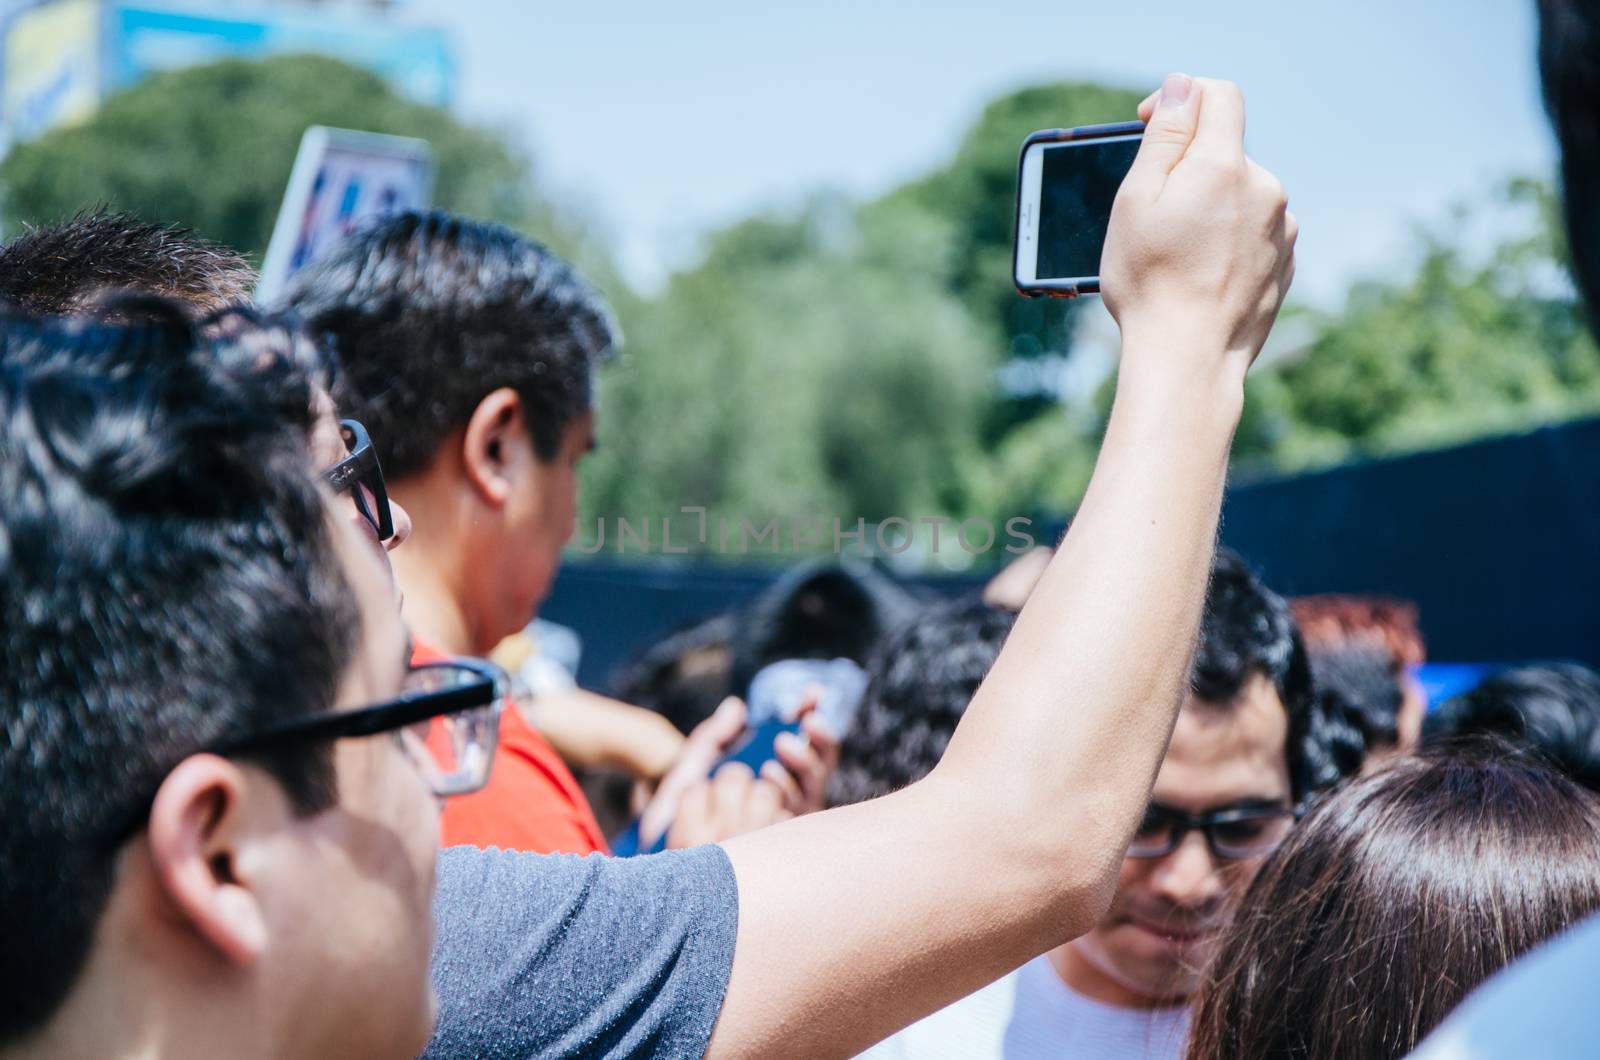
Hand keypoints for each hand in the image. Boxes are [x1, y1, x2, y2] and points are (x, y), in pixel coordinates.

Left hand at [640, 692, 841, 848]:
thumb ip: (714, 736)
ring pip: (812, 786)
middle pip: (821, 761)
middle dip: (819, 738)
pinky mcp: (782, 842)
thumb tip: (738, 707)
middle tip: (804, 721)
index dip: (813, 713)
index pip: (806, 738)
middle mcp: (789, 795)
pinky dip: (786, 789)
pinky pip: (797, 814)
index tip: (813, 693)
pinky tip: (768, 775)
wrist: (663, 852)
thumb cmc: (682, 812)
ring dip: (801, 761)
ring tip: (779, 748)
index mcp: (775, 771)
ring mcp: (788, 819)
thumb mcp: (693, 767)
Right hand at [1101, 74, 1296, 384]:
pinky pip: (1254, 229)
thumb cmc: (1150, 283)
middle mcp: (1265, 188)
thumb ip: (1165, 136)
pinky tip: (1201, 271)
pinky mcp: (1286, 261)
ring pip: (1240, 192)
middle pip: (1225, 150)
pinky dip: (1228, 237)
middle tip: (1152, 213)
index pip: (1217, 96)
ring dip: (1210, 205)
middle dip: (1189, 166)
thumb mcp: (1137, 200)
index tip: (1149, 124)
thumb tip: (1182, 88)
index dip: (1180, 99)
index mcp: (1224, 165)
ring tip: (1177, 252)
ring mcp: (1282, 227)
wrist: (1188, 359)